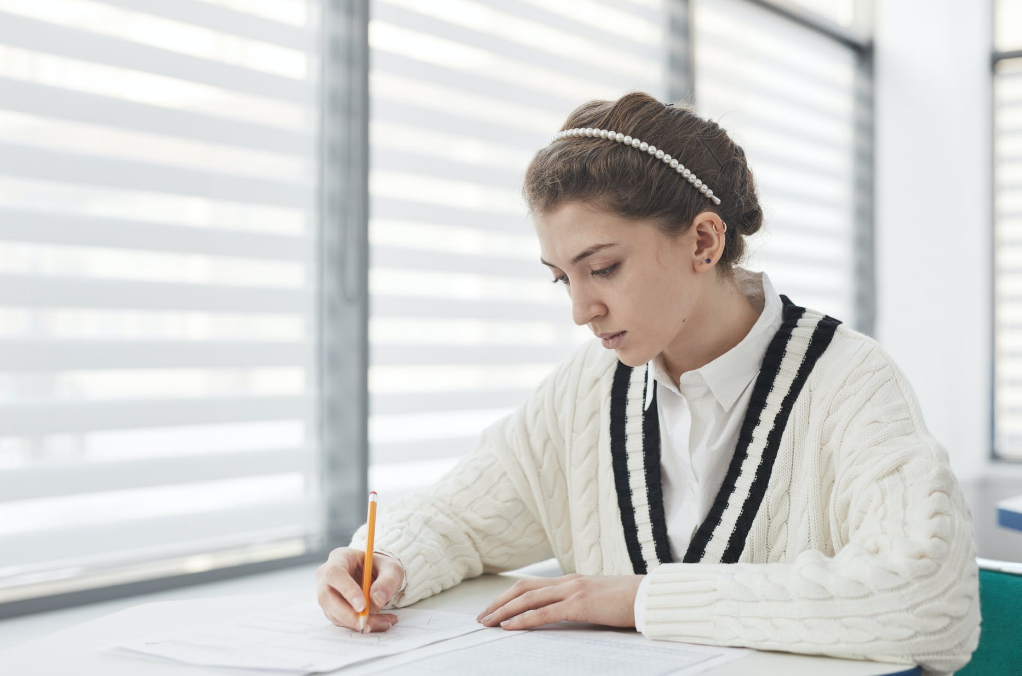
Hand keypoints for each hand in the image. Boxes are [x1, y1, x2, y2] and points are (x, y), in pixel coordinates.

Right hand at [315, 547, 403, 632]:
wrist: (377, 577)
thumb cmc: (381, 568)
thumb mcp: (392, 568)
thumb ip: (388, 581)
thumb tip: (377, 600)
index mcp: (339, 558)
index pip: (335, 573)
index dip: (347, 590)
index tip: (362, 606)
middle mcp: (327, 576)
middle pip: (327, 597)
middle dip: (348, 614)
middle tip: (367, 624)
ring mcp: (327, 595)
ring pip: (334, 613)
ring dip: (358, 622)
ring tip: (384, 622)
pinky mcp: (332, 610)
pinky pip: (342, 622)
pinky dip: (361, 625)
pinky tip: (380, 623)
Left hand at [476, 573, 644, 630]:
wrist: (650, 596)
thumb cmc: (629, 601)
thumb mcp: (599, 600)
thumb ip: (581, 603)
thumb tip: (567, 613)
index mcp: (571, 580)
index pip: (532, 585)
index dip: (509, 596)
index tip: (494, 609)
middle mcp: (568, 581)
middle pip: (523, 588)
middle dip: (499, 603)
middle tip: (482, 617)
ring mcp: (573, 591)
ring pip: (528, 598)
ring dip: (504, 611)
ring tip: (487, 622)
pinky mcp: (579, 605)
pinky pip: (544, 613)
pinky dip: (523, 620)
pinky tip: (509, 627)